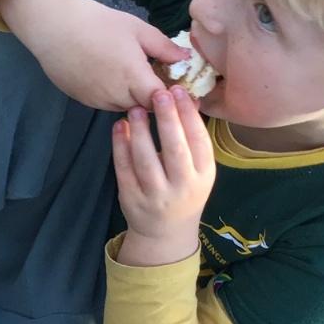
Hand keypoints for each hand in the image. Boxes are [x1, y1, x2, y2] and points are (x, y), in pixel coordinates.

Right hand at [0, 0, 189, 110]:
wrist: (54, 27)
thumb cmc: (98, 23)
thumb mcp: (137, 29)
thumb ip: (164, 47)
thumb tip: (187, 59)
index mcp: (133, 77)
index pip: (162, 101)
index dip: (172, 96)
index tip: (180, 88)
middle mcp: (116, 95)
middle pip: (145, 108)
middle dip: (154, 98)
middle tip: (159, 80)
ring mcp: (98, 101)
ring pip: (126, 108)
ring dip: (134, 98)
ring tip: (134, 77)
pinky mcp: (84, 101)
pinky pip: (107, 104)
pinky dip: (115, 96)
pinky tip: (112, 76)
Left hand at [114, 86, 215, 267]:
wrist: (166, 233)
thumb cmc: (184, 191)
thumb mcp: (198, 169)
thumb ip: (192, 139)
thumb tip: (187, 97)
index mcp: (204, 175)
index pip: (199, 141)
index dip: (189, 115)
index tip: (179, 90)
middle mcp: (183, 187)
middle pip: (175, 150)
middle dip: (168, 120)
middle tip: (159, 93)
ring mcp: (156, 195)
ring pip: (146, 161)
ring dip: (140, 132)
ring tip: (136, 109)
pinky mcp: (132, 199)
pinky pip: (124, 169)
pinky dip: (120, 147)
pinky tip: (119, 127)